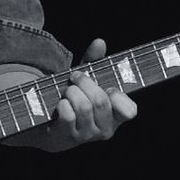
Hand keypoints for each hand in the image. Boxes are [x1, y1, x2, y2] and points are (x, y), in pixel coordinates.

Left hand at [20, 38, 137, 152]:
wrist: (50, 124)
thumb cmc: (75, 99)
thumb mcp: (86, 80)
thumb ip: (94, 61)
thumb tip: (99, 42)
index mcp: (116, 116)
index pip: (130, 111)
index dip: (119, 96)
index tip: (108, 87)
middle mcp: (105, 129)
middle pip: (100, 100)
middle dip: (85, 83)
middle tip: (75, 77)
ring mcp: (87, 136)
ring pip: (84, 107)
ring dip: (71, 92)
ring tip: (67, 91)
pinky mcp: (69, 137)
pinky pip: (68, 114)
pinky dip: (62, 104)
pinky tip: (60, 104)